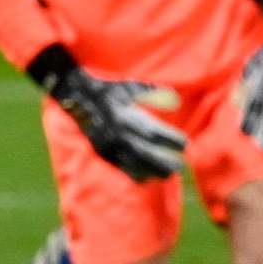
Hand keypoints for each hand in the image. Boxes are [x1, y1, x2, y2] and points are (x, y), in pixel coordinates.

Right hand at [28, 48, 185, 181]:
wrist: (77, 97)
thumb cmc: (109, 90)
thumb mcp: (131, 87)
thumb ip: (153, 93)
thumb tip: (175, 100)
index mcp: (127, 116)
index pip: (154, 133)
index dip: (171, 140)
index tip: (184, 143)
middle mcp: (118, 133)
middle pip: (146, 154)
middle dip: (164, 162)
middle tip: (180, 166)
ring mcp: (109, 145)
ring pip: (134, 165)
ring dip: (152, 171)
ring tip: (167, 174)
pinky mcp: (103, 153)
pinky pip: (121, 168)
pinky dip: (137, 174)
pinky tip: (148, 176)